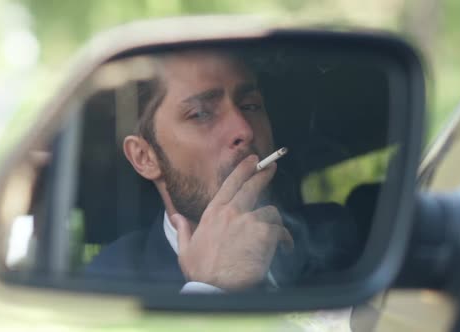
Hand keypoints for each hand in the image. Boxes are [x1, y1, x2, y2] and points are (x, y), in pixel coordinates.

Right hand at [171, 154, 293, 290]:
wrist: (216, 289)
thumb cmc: (201, 274)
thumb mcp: (185, 251)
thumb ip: (183, 231)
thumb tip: (175, 217)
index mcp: (213, 215)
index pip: (230, 185)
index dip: (242, 170)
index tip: (252, 160)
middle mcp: (231, 213)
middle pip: (252, 186)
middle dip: (263, 174)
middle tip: (271, 167)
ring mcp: (249, 221)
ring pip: (270, 212)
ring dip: (274, 223)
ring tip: (277, 237)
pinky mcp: (264, 233)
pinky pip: (281, 230)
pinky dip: (284, 239)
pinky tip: (284, 248)